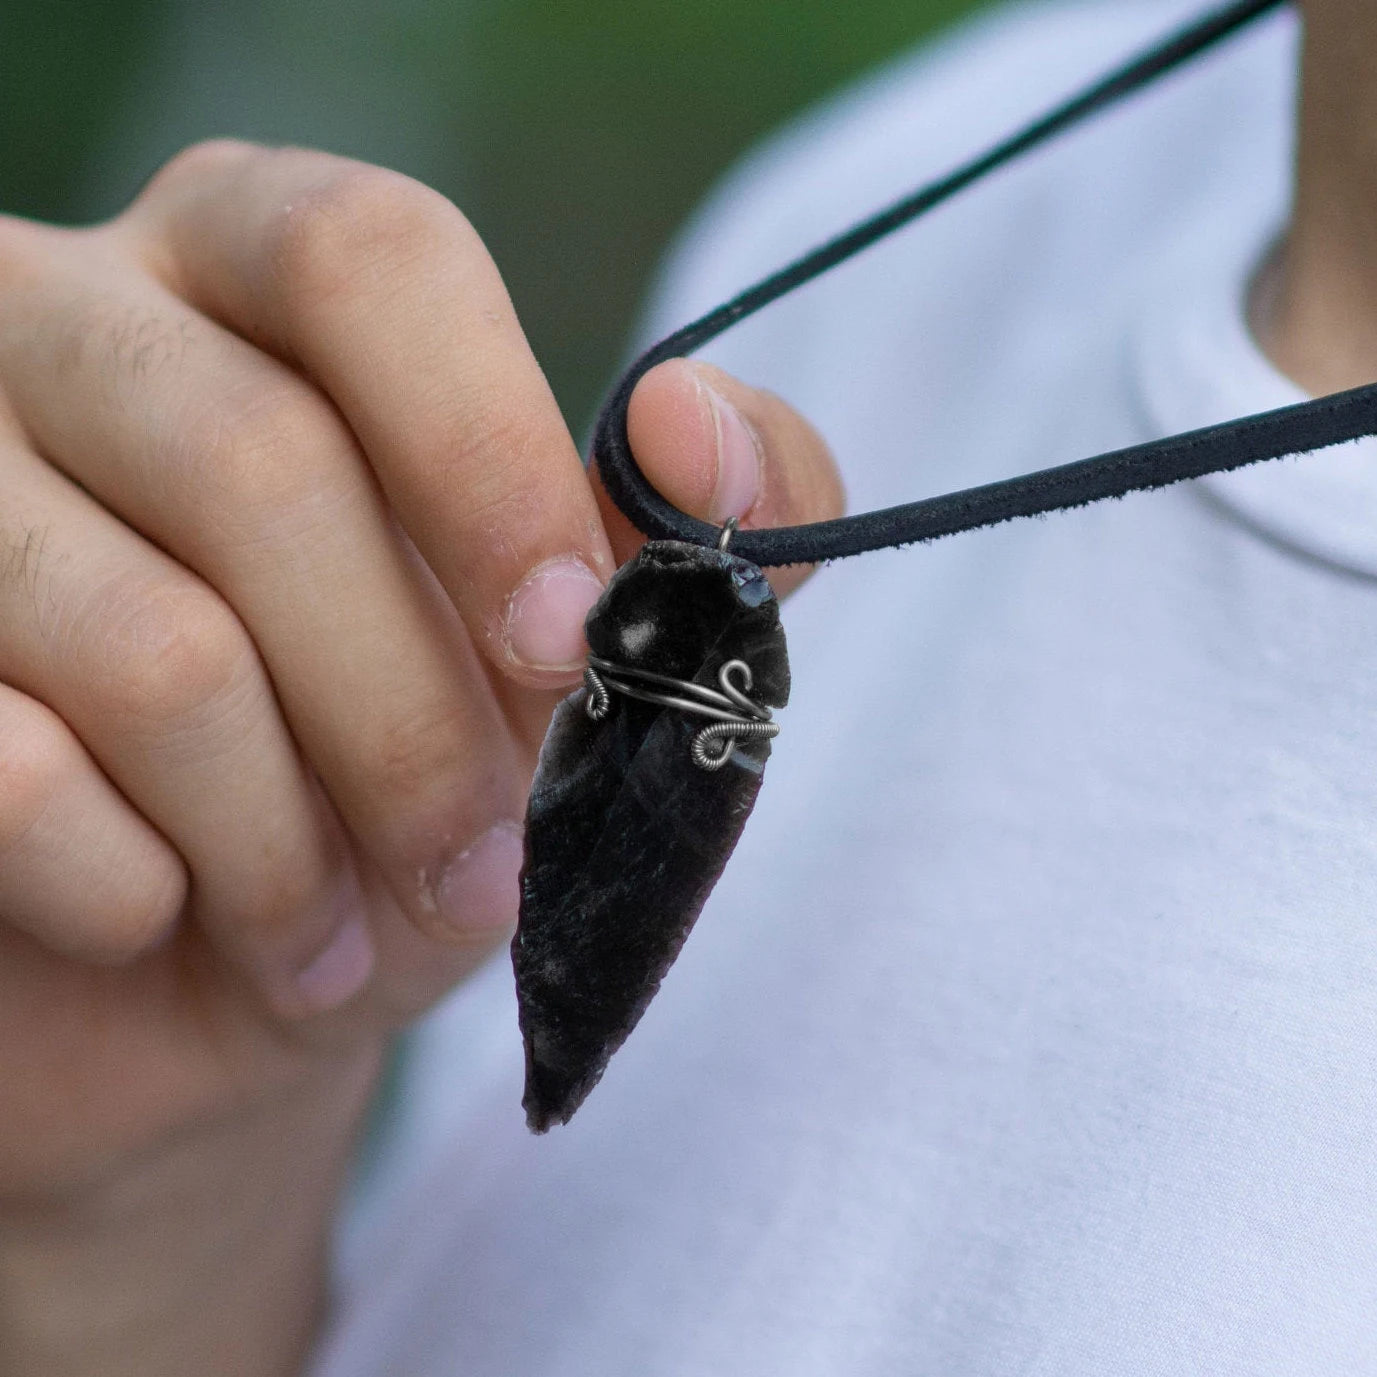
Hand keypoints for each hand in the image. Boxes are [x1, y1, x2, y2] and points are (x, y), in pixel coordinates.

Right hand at [0, 142, 841, 1371]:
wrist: (218, 963)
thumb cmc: (401, 785)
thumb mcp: (564, 668)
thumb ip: (676, 544)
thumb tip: (692, 432)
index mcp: (261, 280)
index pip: (374, 260)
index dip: (491, 457)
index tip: (567, 641)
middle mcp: (75, 327)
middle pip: (264, 468)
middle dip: (414, 722)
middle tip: (482, 863)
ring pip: (153, 649)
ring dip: (292, 842)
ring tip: (339, 928)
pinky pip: (19, 776)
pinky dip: (142, 891)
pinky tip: (164, 915)